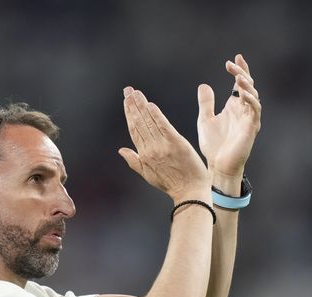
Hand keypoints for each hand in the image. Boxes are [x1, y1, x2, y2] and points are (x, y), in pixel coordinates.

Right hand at [119, 87, 209, 201]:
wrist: (189, 192)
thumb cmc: (172, 184)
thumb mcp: (148, 175)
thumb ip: (134, 161)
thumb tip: (121, 150)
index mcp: (144, 155)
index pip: (134, 130)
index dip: (129, 114)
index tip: (126, 101)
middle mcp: (151, 149)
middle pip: (139, 123)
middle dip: (132, 105)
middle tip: (127, 90)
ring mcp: (162, 146)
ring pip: (149, 122)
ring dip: (141, 106)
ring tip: (135, 92)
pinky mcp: (176, 144)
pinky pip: (163, 127)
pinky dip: (156, 115)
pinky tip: (150, 104)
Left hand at [197, 54, 261, 178]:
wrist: (218, 165)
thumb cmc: (213, 145)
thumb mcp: (205, 119)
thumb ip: (206, 103)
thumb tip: (203, 85)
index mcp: (234, 106)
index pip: (240, 84)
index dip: (239, 70)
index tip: (232, 59)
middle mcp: (243, 110)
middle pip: (248, 86)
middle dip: (241, 73)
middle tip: (232, 64)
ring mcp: (249, 118)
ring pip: (253, 96)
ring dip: (247, 85)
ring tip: (238, 77)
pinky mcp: (251, 128)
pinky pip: (254, 110)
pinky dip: (250, 100)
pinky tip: (242, 93)